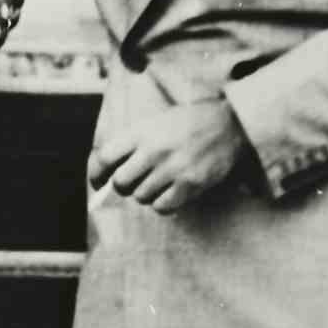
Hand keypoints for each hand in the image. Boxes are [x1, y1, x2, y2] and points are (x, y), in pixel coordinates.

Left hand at [89, 101, 253, 213]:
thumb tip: (109, 172)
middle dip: (123, 186)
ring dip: (146, 194)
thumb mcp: (157, 121)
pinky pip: (162, 206)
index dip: (96, 173)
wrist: (230, 123)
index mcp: (142, 131)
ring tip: (159, 182)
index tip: (98, 182)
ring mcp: (172, 168)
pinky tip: (171, 192)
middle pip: (121, 182)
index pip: (104, 157)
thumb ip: (133, 142)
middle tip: (133, 182)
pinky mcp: (190, 184)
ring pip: (141, 197)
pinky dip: (162, 204)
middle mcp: (154, 150)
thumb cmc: (189, 123)